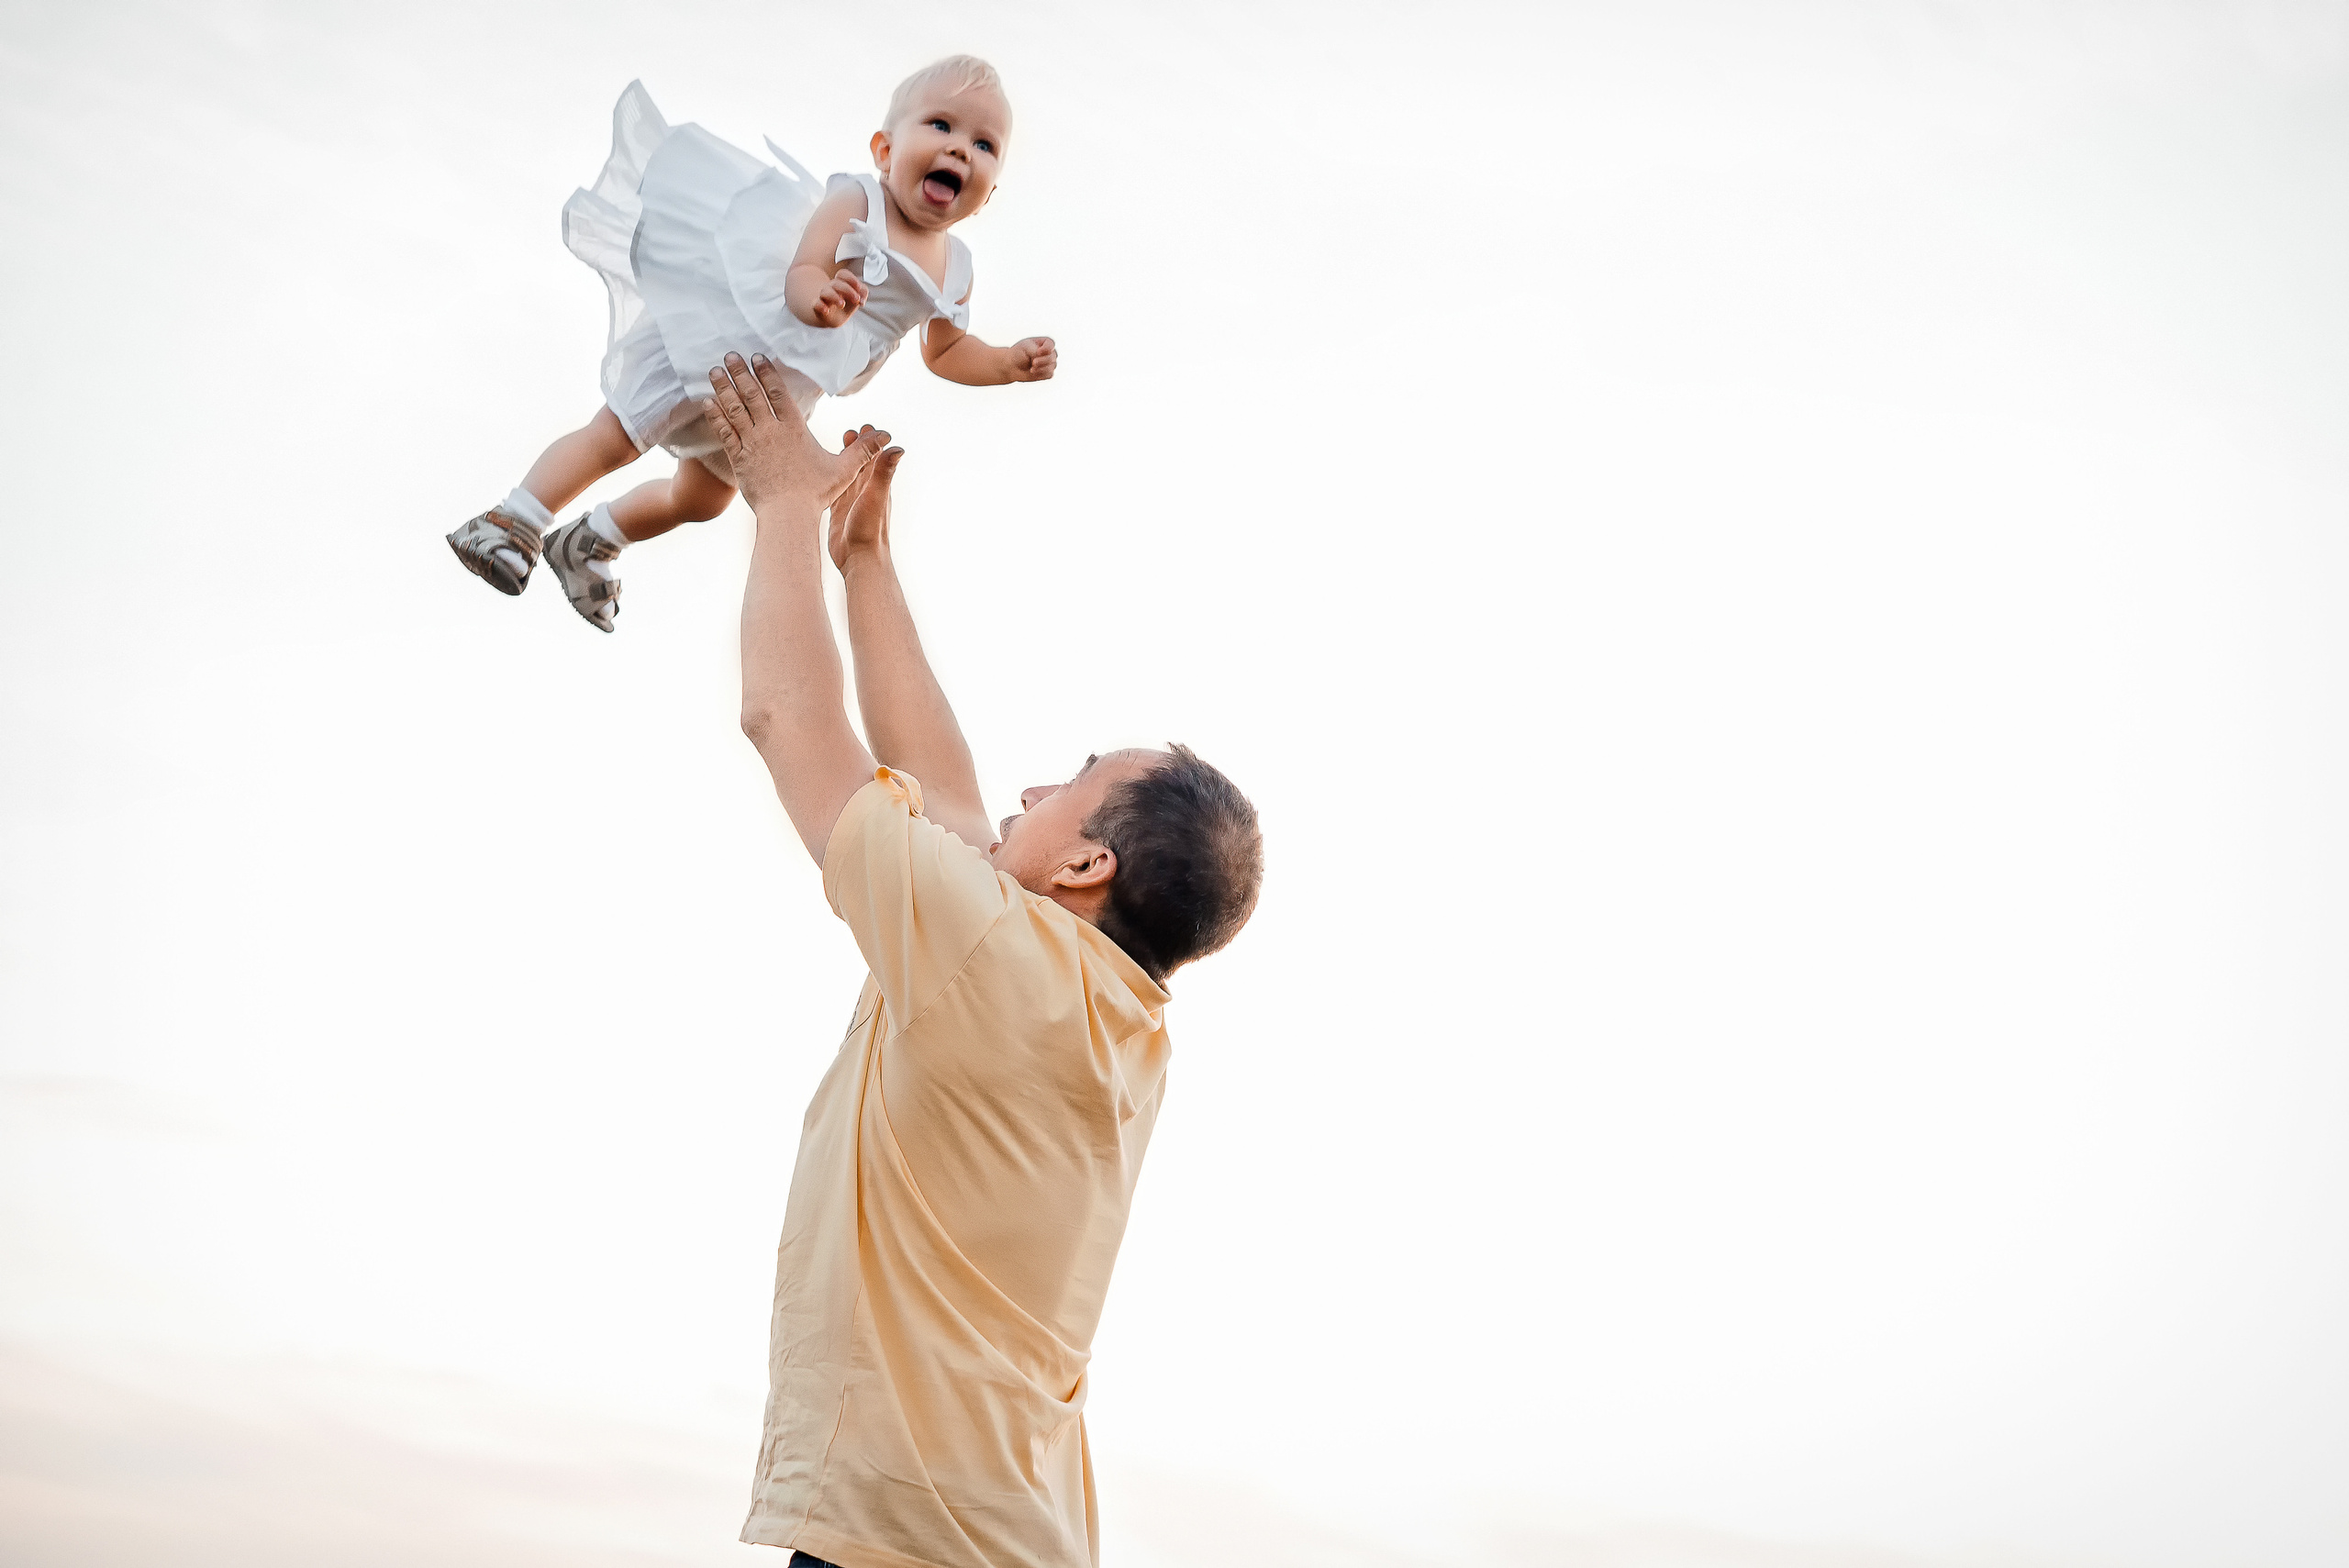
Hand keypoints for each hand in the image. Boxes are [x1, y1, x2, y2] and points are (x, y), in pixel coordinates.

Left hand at [704, 354, 884, 514]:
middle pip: (752, 394)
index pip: (777, 393)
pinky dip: (715, 416)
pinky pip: (724, 432)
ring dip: (724, 388)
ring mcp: (752, 443)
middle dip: (740, 372)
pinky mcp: (738, 459)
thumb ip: (864, 450)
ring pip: (735, 409)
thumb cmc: (816, 493)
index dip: (766, 373)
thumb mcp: (845, 470)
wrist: (788, 514)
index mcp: (794, 428)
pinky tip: (708, 403)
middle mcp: (770, 431)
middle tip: (731, 355)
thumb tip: (887, 437)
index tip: (756, 357)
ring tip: (715, 371)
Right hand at [810, 266, 868, 327]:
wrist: (831, 318)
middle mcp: (831, 288)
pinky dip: (821, 306)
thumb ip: (863, 293)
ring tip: (842, 304)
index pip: (842, 274)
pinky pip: (817, 304)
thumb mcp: (856, 299)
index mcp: (841, 283)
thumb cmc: (846, 304)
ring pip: (825, 292)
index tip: (859, 287)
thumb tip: (861, 300)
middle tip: (856, 300)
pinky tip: (826, 310)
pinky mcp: (818, 307)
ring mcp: (823, 297)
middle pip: (836, 283)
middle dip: (847, 290)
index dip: (851, 278)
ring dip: (834, 297)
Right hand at [827, 428, 905, 570]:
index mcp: (876, 485)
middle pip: (860, 464)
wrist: (860, 559)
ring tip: (835, 448)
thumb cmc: (870, 530)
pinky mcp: (838, 512)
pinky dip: (830, 481)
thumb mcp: (876, 496)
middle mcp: (865, 491)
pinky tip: (822, 477)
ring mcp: (851, 502)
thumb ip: (884, 472)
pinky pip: (834, 491)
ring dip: (842, 462)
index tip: (866, 427)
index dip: (870, 442)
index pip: (874, 457)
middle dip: (856, 448)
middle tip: (849, 432)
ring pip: (846, 476)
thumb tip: (898, 447)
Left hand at [1006, 336, 1056, 380]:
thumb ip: (1036, 351)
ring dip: (1042, 369)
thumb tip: (1044, 358)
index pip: (1051, 345)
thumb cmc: (1018, 353)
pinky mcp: (1047, 373)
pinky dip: (1041, 374)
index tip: (1038, 352)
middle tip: (1033, 363)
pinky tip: (1033, 372)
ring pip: (1052, 367)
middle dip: (1043, 361)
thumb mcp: (1026, 348)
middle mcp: (1049, 352)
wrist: (1012, 365)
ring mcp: (1049, 363)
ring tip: (1032, 369)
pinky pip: (1049, 375)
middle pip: (1052, 357)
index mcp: (1045, 342)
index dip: (1046, 349)